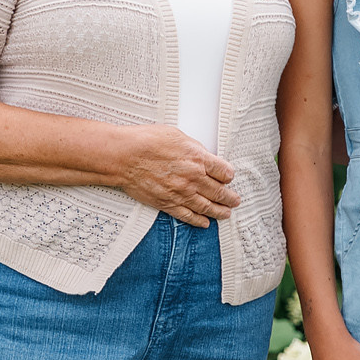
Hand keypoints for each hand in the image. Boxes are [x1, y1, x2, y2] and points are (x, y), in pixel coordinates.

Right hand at [113, 125, 239, 227]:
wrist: (124, 156)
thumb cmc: (146, 142)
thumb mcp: (178, 136)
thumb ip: (194, 149)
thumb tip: (202, 156)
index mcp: (198, 159)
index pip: (225, 172)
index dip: (228, 176)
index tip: (228, 178)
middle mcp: (193, 178)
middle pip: (219, 192)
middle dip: (230, 198)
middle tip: (235, 200)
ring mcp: (181, 193)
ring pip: (207, 207)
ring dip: (219, 212)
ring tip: (226, 213)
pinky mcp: (167, 203)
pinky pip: (188, 216)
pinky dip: (198, 220)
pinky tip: (205, 222)